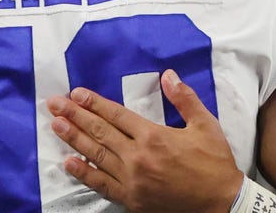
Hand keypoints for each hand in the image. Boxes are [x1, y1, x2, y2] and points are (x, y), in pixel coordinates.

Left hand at [47, 69, 242, 212]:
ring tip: (56, 125)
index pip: (116, 115)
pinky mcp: (132, 199)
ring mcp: (132, 180)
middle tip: (54, 104)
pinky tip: (68, 163)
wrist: (220, 202)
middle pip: (100, 132)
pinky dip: (84, 174)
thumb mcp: (205, 124)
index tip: (76, 93)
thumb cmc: (214, 163)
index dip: (94, 103)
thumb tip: (169, 75)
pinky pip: (102, 184)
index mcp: (154, 136)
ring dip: (74, 139)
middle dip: (75, 116)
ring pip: (96, 156)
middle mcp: (138, 157)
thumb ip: (184, 99)